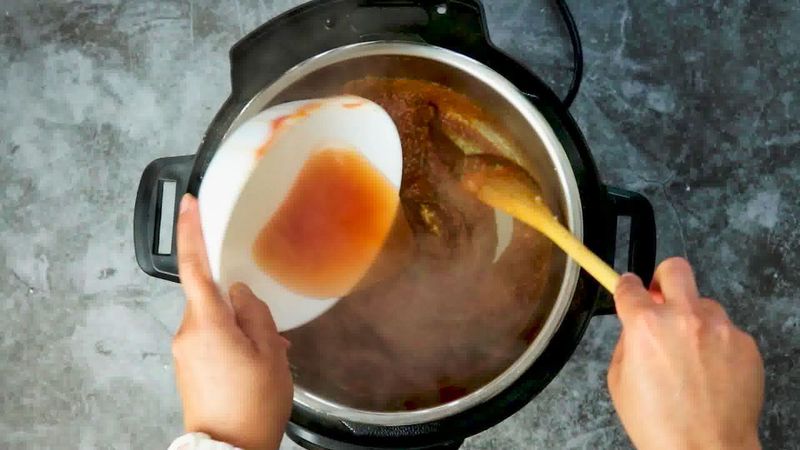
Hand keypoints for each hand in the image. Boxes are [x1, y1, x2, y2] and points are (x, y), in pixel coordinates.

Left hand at [172, 194, 292, 449]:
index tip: (190, 202)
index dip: (191, 231)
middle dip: (238, 301)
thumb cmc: (252, 406)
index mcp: (206, 324)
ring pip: (213, 319)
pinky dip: (232, 340)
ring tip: (268, 351)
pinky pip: (210, 338)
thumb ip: (254, 312)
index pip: (193, 266)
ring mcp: (184, 352)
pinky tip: (256, 359)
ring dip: (239, 325)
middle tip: (267, 325)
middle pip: (210, 296)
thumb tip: (241, 292)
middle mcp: (186, 334)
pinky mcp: (188, 366)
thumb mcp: (269, 354)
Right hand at [608, 258, 763, 449]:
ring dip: (695, 319)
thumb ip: (627, 344)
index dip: (625, 286)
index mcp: (645, 326)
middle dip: (663, 278)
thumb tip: (635, 329)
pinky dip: (718, 344)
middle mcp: (683, 318)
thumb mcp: (619, 382)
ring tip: (692, 354)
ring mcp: (719, 328)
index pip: (630, 286)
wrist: (705, 449)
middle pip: (675, 269)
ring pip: (705, 304)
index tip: (628, 287)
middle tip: (662, 298)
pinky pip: (728, 331)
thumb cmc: (660, 424)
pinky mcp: (745, 343)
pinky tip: (712, 371)